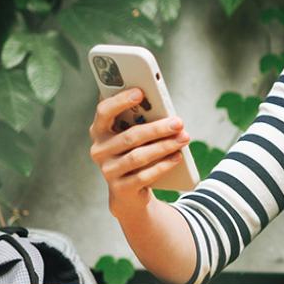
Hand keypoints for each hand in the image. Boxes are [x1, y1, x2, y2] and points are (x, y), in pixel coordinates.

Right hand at [88, 88, 189, 218]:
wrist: (129, 192)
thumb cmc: (135, 151)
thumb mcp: (136, 134)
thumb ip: (142, 120)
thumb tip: (166, 111)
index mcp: (100, 130)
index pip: (104, 112)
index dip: (120, 101)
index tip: (140, 92)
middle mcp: (99, 150)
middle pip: (130, 136)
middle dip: (157, 128)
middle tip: (179, 122)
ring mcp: (108, 170)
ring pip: (138, 156)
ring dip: (164, 146)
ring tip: (183, 138)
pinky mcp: (119, 189)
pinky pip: (143, 176)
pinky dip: (163, 165)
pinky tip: (178, 157)